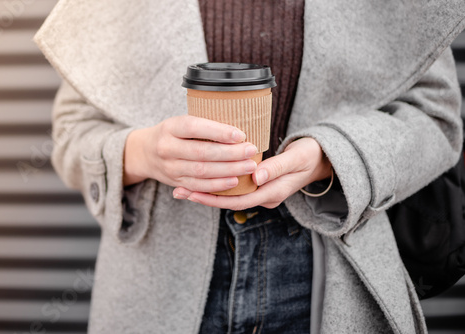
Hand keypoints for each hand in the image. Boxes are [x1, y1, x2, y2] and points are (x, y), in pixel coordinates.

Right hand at [123, 115, 258, 192]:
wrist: (144, 153)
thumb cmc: (172, 133)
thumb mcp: (180, 122)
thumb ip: (203, 124)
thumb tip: (236, 128)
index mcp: (170, 127)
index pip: (194, 127)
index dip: (218, 132)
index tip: (240, 134)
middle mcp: (167, 148)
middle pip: (201, 152)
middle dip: (230, 153)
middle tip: (250, 150)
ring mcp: (170, 168)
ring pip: (201, 171)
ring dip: (228, 170)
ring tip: (248, 165)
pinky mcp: (176, 182)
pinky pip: (199, 186)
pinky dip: (218, 185)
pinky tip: (234, 180)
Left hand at [172, 137, 331, 209]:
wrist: (320, 159)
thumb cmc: (309, 155)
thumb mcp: (296, 159)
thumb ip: (277, 167)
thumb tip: (257, 176)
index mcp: (273, 193)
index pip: (238, 200)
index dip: (214, 197)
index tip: (193, 191)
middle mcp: (265, 197)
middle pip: (229, 201)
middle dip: (204, 197)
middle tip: (179, 191)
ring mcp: (261, 192)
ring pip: (230, 196)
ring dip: (207, 192)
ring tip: (183, 188)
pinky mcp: (258, 185)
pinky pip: (235, 189)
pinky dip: (218, 185)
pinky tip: (202, 180)